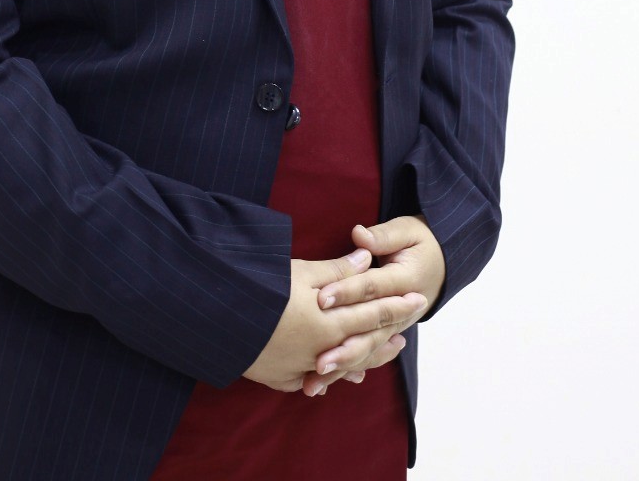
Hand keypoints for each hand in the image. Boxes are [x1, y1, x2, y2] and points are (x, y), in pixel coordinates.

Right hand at [242, 249, 426, 393]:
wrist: (218, 321)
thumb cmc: (260, 291)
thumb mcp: (300, 273)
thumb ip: (337, 270)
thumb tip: (367, 259)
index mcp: (330, 322)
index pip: (374, 313)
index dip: (397, 305)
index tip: (419, 300)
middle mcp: (322, 350)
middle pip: (364, 343)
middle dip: (387, 334)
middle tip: (408, 331)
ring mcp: (301, 367)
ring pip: (344, 366)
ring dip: (367, 358)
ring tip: (385, 353)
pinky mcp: (281, 376)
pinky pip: (316, 379)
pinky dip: (334, 375)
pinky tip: (342, 375)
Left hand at [300, 217, 445, 396]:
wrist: (443, 263)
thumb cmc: (421, 243)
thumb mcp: (408, 231)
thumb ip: (384, 236)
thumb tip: (360, 236)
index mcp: (405, 282)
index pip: (371, 288)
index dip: (346, 292)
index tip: (320, 298)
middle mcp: (400, 313)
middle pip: (369, 332)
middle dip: (343, 349)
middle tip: (318, 362)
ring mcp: (394, 328)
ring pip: (367, 351)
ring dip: (341, 368)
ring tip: (314, 383)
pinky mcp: (385, 334)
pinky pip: (367, 355)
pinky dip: (348, 370)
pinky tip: (325, 383)